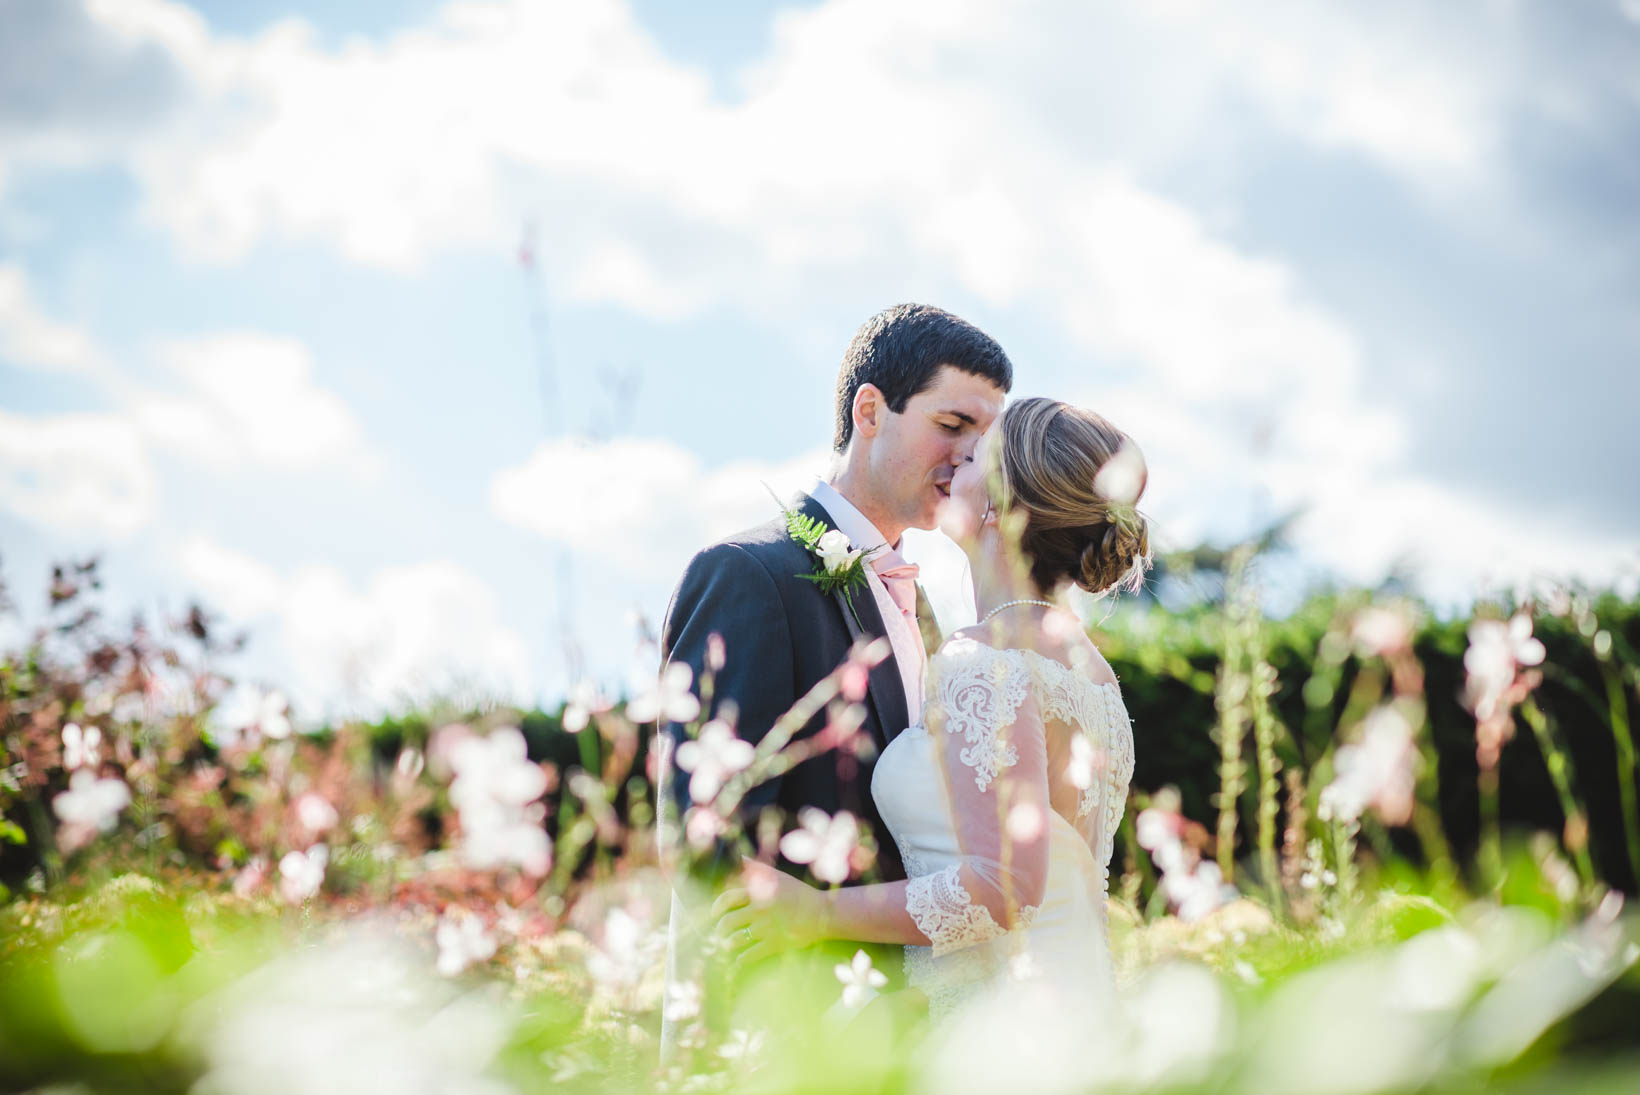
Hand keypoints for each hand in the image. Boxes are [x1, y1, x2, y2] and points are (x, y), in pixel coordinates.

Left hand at [712, 859, 828, 965]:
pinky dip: (742, 960)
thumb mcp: (778, 876)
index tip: (714, 914)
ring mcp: (767, 928)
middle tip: (719, 932)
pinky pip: (751, 955)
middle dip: (720, 929)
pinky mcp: (776, 944)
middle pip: (729, 921)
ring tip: (727, 945)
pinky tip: (739, 961)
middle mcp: (760, 910)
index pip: (728, 899)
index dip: (716, 907)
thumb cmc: (798, 892)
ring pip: (737, 939)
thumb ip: (756, 868)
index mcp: (759, 892)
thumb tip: (739, 858)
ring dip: (728, 944)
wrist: (823, 913)